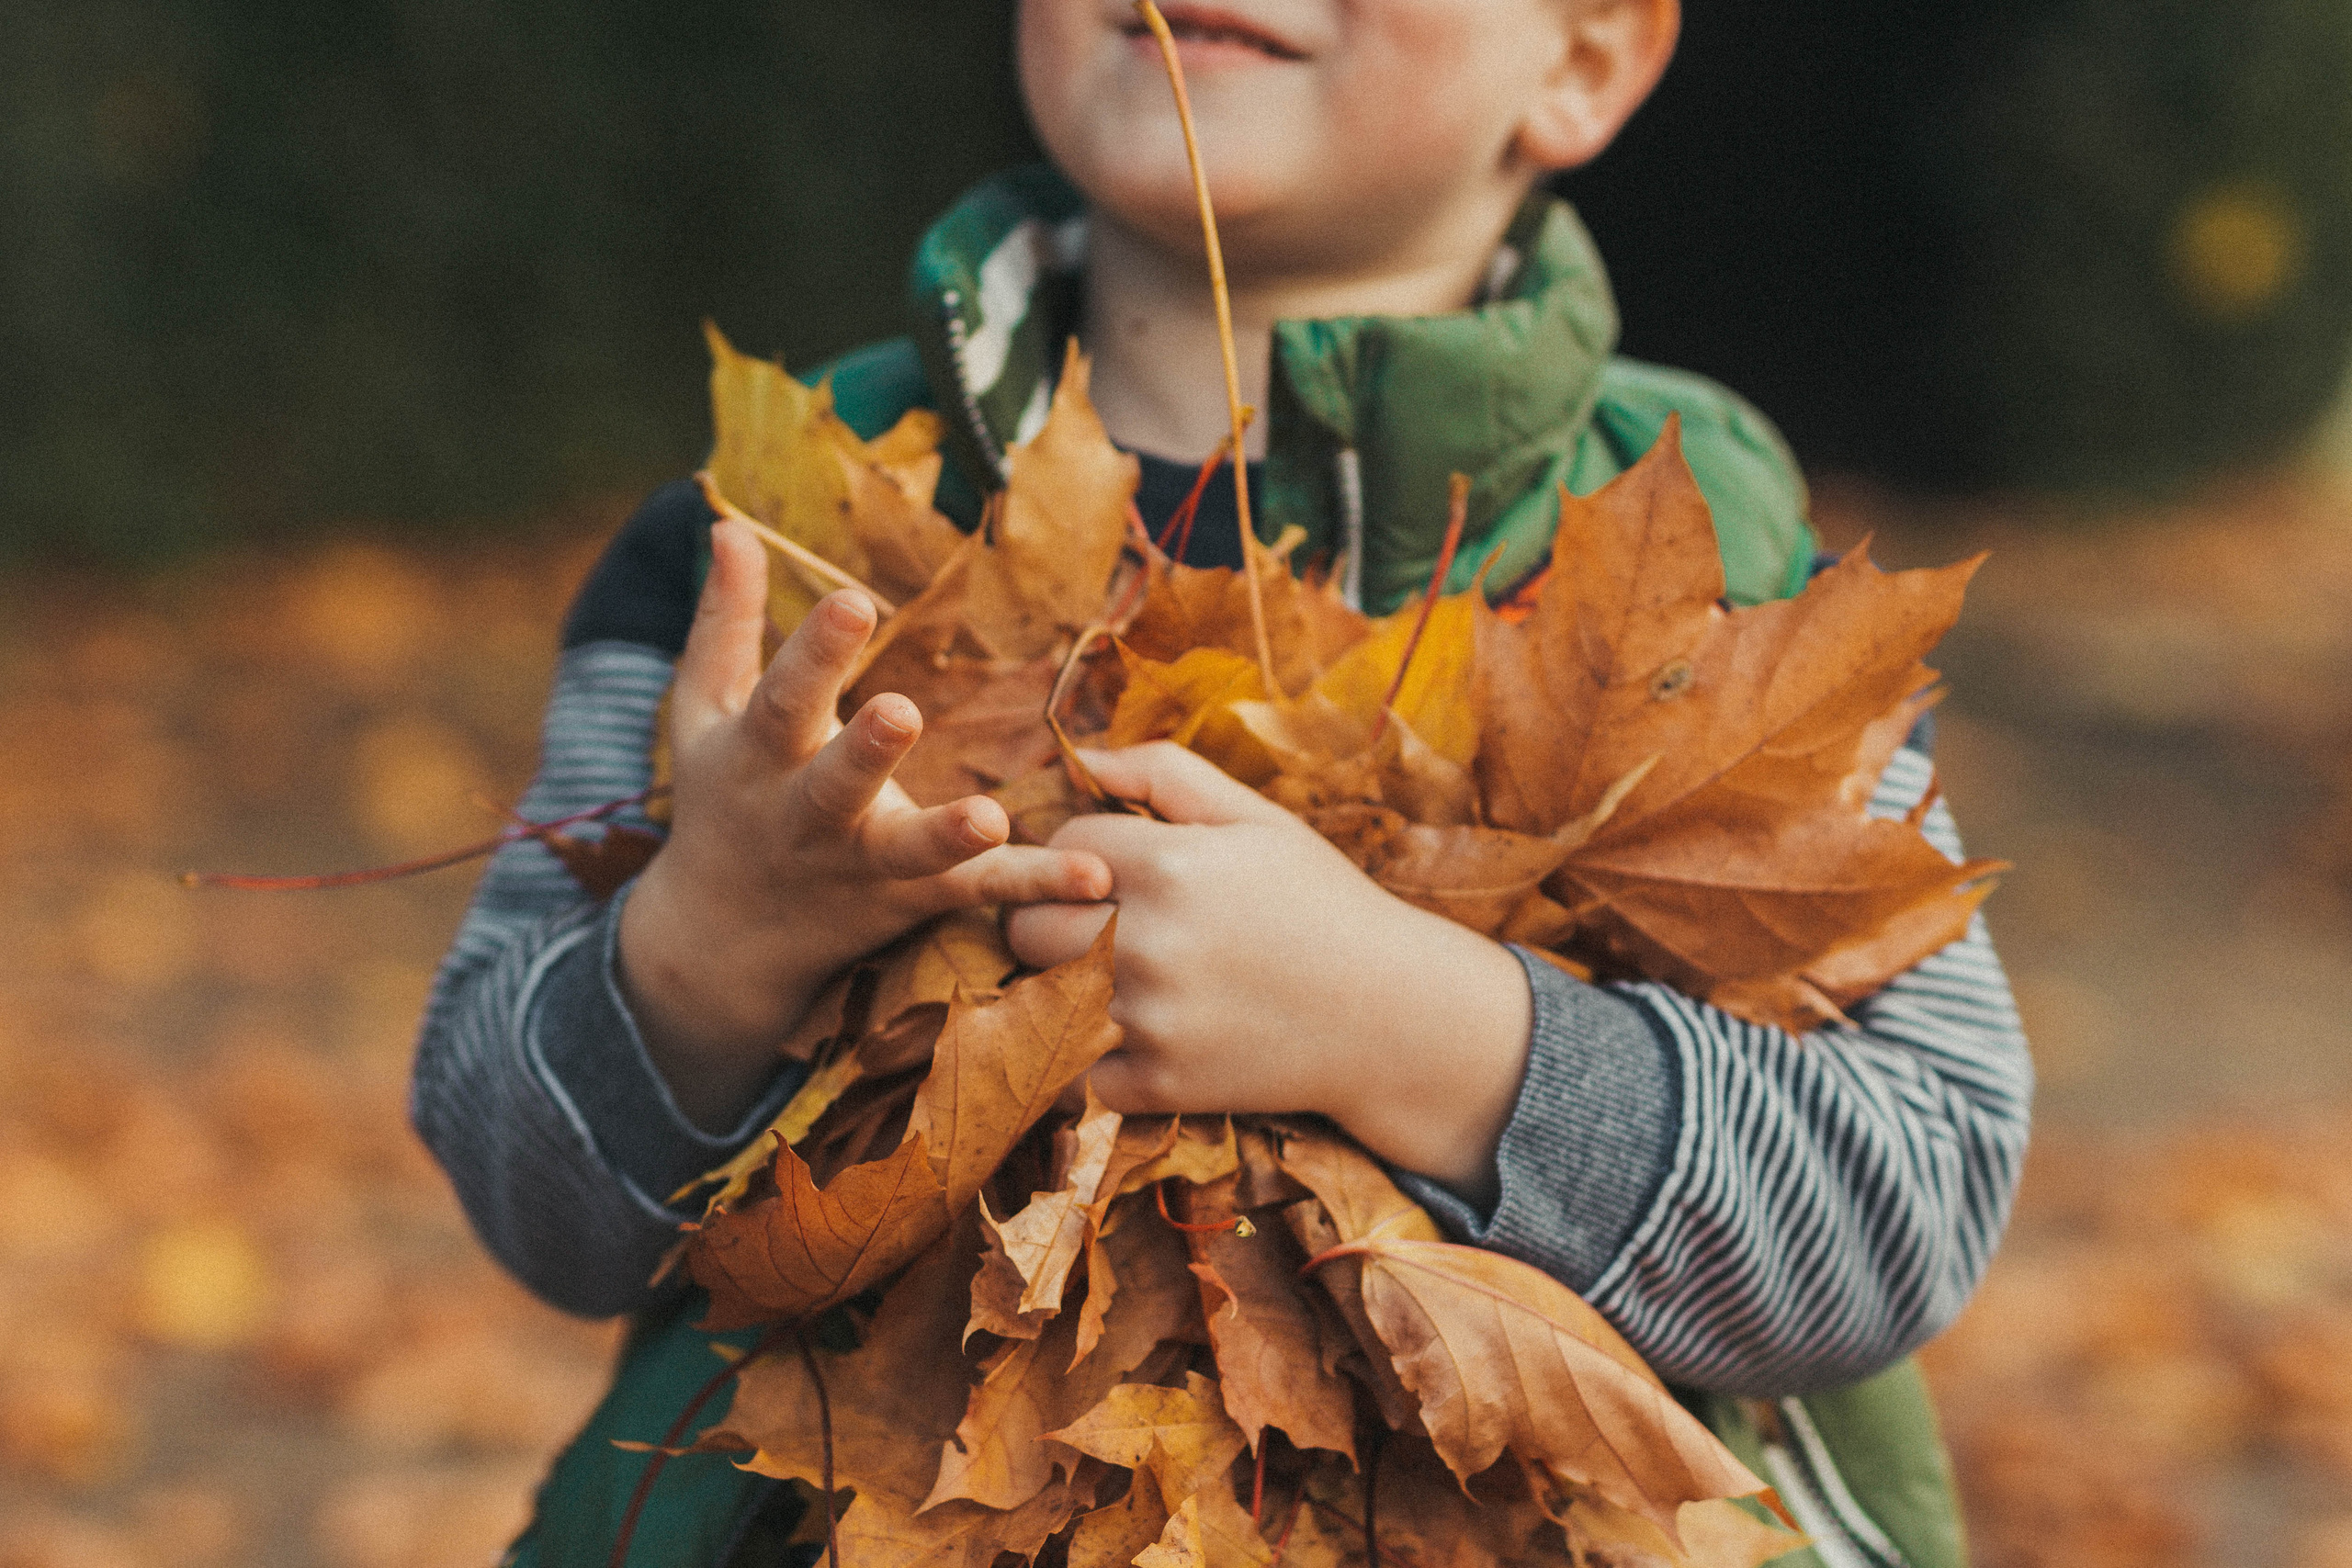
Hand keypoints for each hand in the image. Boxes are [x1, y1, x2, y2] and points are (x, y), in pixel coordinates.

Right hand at [618, 519, 1110, 1129]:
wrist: (720, 940)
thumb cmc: (725, 798)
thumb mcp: (704, 712)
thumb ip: (727, 621)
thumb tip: (730, 526)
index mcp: (760, 755)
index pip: (785, 698)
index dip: (817, 653)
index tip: (855, 600)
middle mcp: (807, 814)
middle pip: (835, 783)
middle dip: (866, 750)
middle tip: (901, 712)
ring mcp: (861, 864)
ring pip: (908, 853)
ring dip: (948, 837)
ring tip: (990, 819)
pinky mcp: (912, 900)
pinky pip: (978, 893)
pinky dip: (1036, 887)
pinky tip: (1096, 877)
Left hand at [1004, 743, 1530, 1200]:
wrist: (1393, 1015)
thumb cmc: (1322, 903)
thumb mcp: (1257, 819)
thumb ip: (1165, 773)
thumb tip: (1081, 755)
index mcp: (1170, 867)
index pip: (1060, 846)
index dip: (1080, 852)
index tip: (1115, 870)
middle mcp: (1149, 944)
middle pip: (1026, 926)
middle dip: (1049, 918)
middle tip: (1095, 924)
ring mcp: (1151, 1021)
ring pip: (1044, 997)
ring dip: (1065, 985)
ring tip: (1113, 976)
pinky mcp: (1159, 1086)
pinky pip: (1077, 1070)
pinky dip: (1095, 1056)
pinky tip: (1139, 1032)